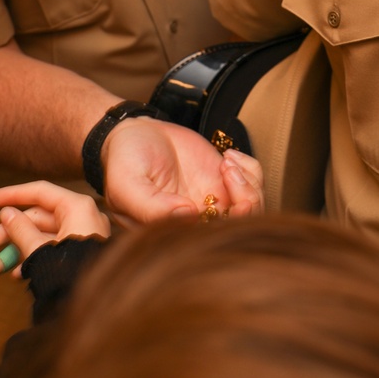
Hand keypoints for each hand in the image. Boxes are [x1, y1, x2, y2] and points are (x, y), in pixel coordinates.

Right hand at [0, 181, 109, 274]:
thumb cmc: (69, 273)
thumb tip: (6, 214)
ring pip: (44, 237)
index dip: (13, 194)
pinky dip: (35, 258)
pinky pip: (55, 250)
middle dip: (10, 233)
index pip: (40, 192)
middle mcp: (83, 217)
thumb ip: (20, 229)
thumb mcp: (38, 250)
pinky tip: (16, 274)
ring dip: (17, 250)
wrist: (96, 309)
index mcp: (77, 207)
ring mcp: (85, 237)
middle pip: (39, 218)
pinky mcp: (84, 256)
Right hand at [103, 118, 264, 226]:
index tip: (225, 201)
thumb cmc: (124, 160)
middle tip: (229, 174)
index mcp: (173, 235)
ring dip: (249, 184)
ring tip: (227, 162)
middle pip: (241, 231)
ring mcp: (214, 204)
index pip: (210, 245)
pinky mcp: (224, 182)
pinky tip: (229, 157)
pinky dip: (251, 169)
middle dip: (247, 204)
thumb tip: (187, 217)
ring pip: (254, 209)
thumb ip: (150, 205)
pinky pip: (254, 183)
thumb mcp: (126, 183)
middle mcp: (198, 224)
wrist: (135, 132)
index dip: (227, 228)